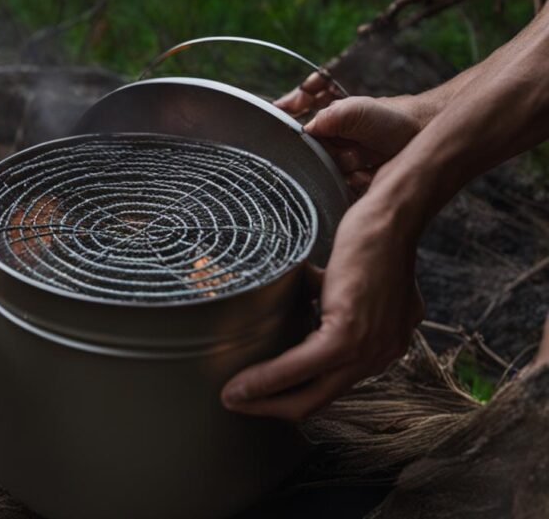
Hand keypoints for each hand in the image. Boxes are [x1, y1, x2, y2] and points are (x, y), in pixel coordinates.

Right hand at [220, 197, 423, 419]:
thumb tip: (294, 300)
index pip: (332, 384)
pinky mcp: (348, 335)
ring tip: (234, 395)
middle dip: (271, 408)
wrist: (392, 217)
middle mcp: (380, 355)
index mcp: (381, 344)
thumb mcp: (352, 279)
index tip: (259, 393)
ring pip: (308, 393)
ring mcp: (368, 349)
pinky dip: (267, 377)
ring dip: (264, 396)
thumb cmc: (374, 238)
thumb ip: (330, 300)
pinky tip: (241, 383)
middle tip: (237, 403)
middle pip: (319, 401)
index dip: (291, 394)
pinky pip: (300, 366)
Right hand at [303, 96, 422, 194]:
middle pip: (316, 162)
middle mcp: (336, 144)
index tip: (322, 145)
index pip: (304, 140)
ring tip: (368, 158)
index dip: (308, 145)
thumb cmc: (393, 117)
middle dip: (334, 159)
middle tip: (352, 151)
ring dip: (350, 170)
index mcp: (329, 125)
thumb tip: (303, 131)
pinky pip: (349, 189)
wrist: (425, 133)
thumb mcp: (356, 110)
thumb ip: (327, 118)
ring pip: (332, 177)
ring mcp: (348, 163)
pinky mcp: (361, 180)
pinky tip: (375, 170)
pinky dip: (363, 181)